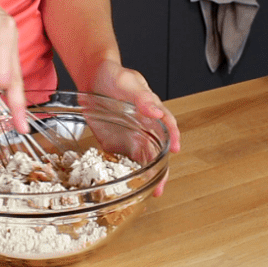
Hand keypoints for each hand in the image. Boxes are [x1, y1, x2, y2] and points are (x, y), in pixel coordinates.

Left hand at [90, 59, 180, 196]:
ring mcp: (129, 137)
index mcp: (151, 111)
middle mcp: (144, 127)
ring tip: (145, 191)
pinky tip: (122, 184)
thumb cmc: (114, 75)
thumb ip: (142, 97)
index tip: (175, 149)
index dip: (174, 137)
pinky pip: (120, 160)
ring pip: (141, 159)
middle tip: (159, 186)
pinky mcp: (113, 143)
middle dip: (160, 170)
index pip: (168, 126)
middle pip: (156, 151)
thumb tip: (156, 112)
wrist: (92, 78)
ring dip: (144, 175)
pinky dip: (122, 172)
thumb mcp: (128, 82)